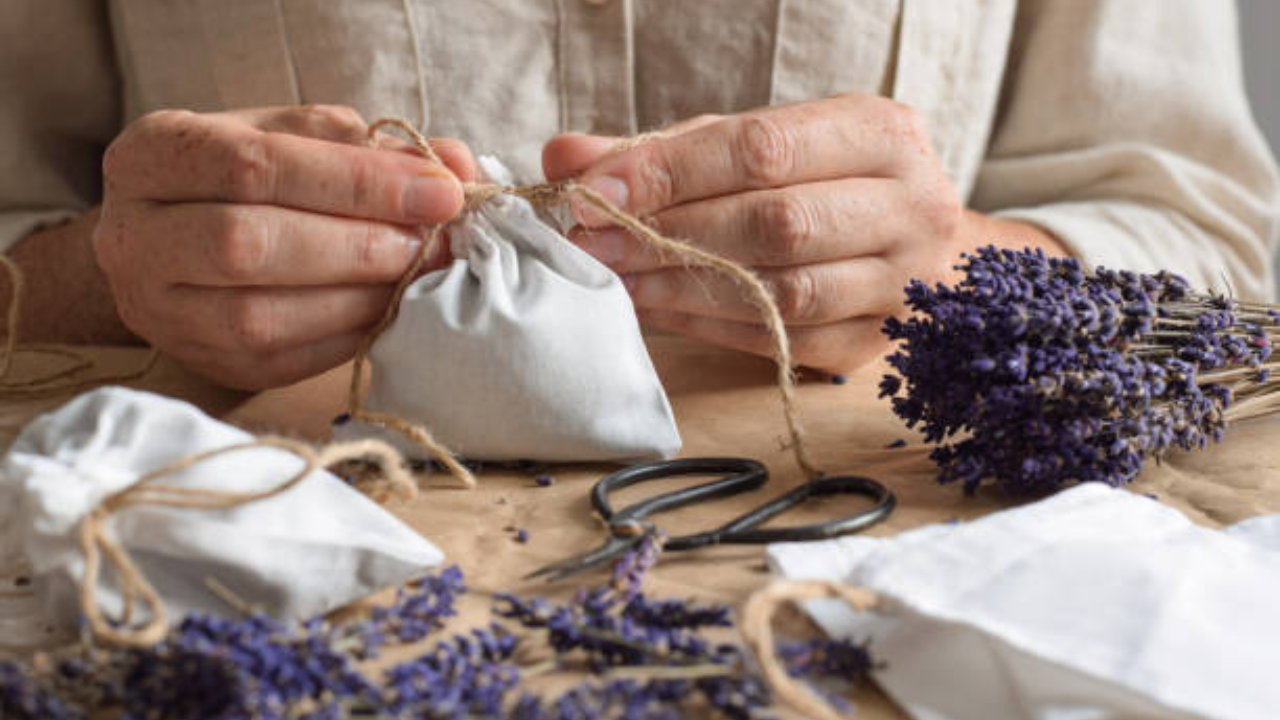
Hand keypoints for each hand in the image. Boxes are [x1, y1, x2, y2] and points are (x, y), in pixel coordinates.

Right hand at [95, 105, 473, 388]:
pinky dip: (349, 334)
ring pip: (261, 315)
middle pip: (250, 244)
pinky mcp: (204, 363)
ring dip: (360, 296)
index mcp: (155, 156)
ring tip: (419, 274)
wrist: (174, 247)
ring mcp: (162, 311)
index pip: (256, 166)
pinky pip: (283, 361)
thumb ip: (368, 147)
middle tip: (434, 240)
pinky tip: (391, 308)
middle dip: (360, 244)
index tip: (440, 190)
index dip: (358, 181)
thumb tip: (458, 166)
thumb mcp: (293, 139)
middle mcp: (138, 237)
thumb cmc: (243, 180)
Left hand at [543, 94, 1059, 372]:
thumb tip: (564, 158)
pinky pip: (781, 339)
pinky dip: (709, 326)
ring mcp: (901, 283)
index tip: (594, 190)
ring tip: (615, 281)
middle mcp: (909, 204)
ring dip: (683, 288)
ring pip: (780, 291)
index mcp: (879, 132)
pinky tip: (657, 311)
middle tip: (592, 243)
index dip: (671, 170)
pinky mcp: (875, 344)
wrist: (922, 247)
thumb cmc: (823, 184)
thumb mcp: (757, 146)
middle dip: (669, 234)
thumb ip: (665, 150)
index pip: (762, 148)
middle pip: (773, 223)